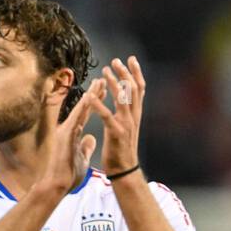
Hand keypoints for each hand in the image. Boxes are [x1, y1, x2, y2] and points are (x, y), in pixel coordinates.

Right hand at [36, 77, 102, 195]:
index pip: (87, 114)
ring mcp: (66, 131)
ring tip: (100, 82)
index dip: (96, 102)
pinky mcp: (66, 136)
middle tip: (104, 79)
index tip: (104, 90)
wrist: (56, 186)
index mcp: (74, 134)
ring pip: (80, 109)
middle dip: (94, 93)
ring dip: (90, 96)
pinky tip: (89, 98)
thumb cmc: (67, 175)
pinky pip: (76, 119)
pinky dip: (83, 108)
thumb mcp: (81, 158)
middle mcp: (69, 129)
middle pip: (84, 108)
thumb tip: (91, 139)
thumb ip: (85, 147)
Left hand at [87, 56, 144, 175]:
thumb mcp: (126, 128)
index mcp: (135, 115)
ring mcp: (126, 125)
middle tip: (116, 60)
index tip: (131, 59)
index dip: (136, 72)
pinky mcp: (116, 133)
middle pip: (132, 90)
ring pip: (122, 99)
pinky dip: (98, 105)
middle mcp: (133, 117)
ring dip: (113, 83)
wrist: (124, 171)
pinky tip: (90, 96)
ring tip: (105, 71)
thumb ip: (124, 114)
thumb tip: (121, 103)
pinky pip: (106, 116)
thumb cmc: (121, 151)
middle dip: (124, 73)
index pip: (139, 89)